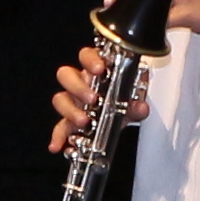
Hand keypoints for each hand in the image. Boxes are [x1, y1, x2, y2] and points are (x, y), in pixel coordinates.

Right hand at [47, 40, 153, 158]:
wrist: (121, 118)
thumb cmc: (123, 100)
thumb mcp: (133, 101)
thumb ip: (137, 104)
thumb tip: (140, 107)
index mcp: (96, 71)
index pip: (87, 56)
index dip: (90, 60)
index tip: (99, 68)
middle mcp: (81, 82)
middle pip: (66, 75)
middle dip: (78, 87)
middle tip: (92, 98)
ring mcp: (73, 101)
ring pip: (60, 99)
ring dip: (70, 110)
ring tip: (83, 121)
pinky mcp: (69, 120)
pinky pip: (60, 127)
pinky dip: (58, 136)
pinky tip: (58, 144)